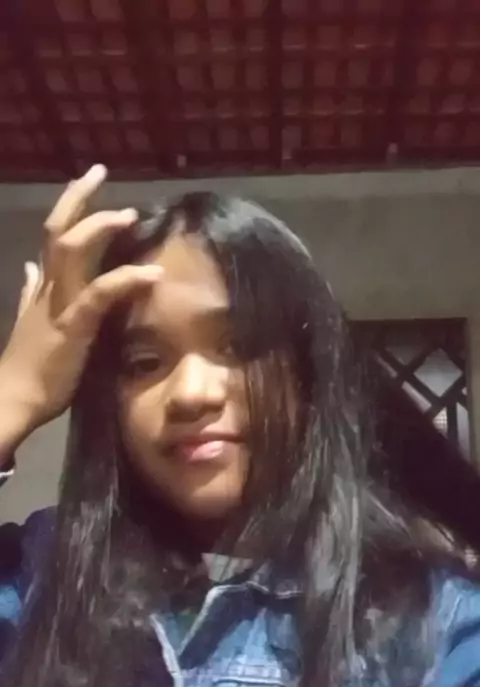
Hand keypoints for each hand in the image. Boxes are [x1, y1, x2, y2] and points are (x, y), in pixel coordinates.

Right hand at [0, 164, 161, 457]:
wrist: (13, 399)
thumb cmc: (27, 368)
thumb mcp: (31, 321)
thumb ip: (32, 292)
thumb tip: (29, 270)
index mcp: (43, 288)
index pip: (53, 236)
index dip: (69, 206)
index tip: (88, 183)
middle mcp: (48, 288)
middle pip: (58, 231)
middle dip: (78, 198)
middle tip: (100, 171)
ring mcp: (58, 304)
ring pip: (72, 250)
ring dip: (101, 227)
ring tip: (128, 214)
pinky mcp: (73, 325)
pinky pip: (100, 294)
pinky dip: (127, 280)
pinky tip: (153, 274)